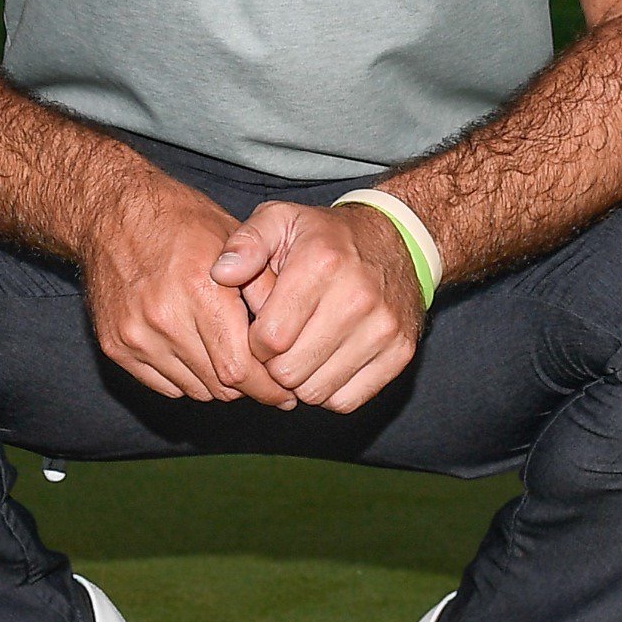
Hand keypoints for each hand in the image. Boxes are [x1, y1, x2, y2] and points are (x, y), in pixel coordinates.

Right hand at [80, 171, 263, 402]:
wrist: (112, 213)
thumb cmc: (182, 222)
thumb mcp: (234, 241)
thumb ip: (265, 288)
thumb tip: (292, 340)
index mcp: (200, 289)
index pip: (240, 368)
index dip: (268, 387)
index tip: (284, 391)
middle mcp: (164, 317)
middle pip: (219, 386)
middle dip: (248, 388)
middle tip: (263, 378)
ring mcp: (135, 334)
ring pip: (194, 390)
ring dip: (217, 383)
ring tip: (229, 359)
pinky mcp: (116, 345)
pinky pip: (164, 386)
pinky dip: (186, 378)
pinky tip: (196, 353)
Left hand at [214, 202, 426, 412]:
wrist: (396, 239)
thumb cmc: (325, 236)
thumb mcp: (280, 220)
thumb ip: (245, 243)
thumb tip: (221, 274)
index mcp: (321, 264)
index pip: (269, 338)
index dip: (254, 342)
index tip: (260, 329)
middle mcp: (358, 297)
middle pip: (289, 371)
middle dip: (274, 364)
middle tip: (281, 344)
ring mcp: (384, 328)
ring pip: (316, 392)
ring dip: (300, 380)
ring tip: (303, 350)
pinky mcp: (400, 352)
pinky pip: (347, 401)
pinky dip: (329, 391)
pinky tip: (326, 362)